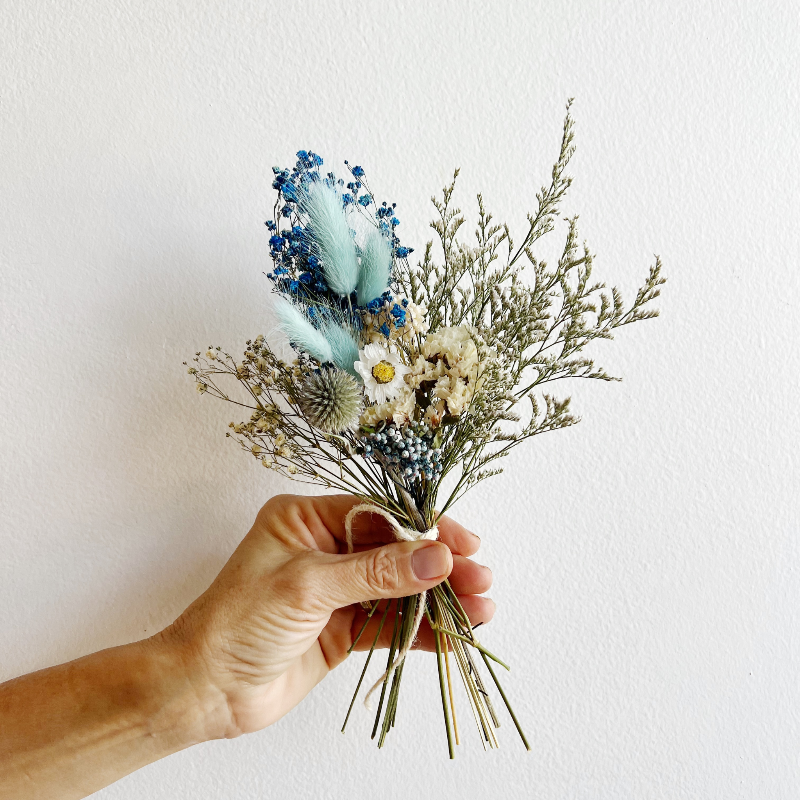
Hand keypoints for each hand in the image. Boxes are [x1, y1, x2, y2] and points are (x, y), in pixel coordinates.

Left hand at [158, 494, 493, 737]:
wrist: (204, 689)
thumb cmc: (236, 622)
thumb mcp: (308, 585)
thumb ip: (376, 572)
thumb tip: (436, 557)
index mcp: (308, 519)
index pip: (380, 514)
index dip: (423, 527)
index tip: (462, 543)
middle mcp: (325, 549)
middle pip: (397, 550)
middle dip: (440, 564)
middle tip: (480, 577)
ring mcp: (337, 590)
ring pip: (399, 588)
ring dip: (439, 598)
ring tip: (481, 608)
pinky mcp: (343, 628)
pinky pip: (390, 623)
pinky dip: (423, 629)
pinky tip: (455, 634)